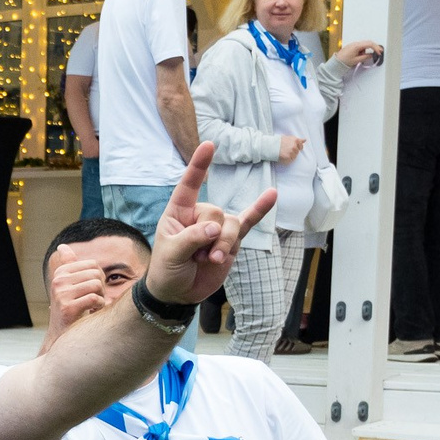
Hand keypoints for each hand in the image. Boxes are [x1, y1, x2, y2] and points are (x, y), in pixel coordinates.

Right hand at [44, 256, 118, 339]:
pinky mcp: (67, 308)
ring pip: (96, 285)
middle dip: (101, 288)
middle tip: (94, 300)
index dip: (98, 278)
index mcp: (61, 272)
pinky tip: (92, 312)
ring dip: (100, 298)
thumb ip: (68, 265)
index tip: (91, 291)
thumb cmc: (69, 308)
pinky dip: (98, 307)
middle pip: (96, 274)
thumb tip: (63, 246)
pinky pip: (94, 298)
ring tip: (93, 306)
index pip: (93, 264)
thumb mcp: (67, 285)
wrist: (61, 334)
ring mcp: (61, 294)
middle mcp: (58, 281)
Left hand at [145, 141, 276, 304]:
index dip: (199, 166)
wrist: (179, 294)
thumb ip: (192, 238)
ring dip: (224, 245)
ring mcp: (218, 227)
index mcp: (179, 211)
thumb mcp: (171, 254)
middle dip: (209, 237)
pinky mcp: (232, 241)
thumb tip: (217, 228)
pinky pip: (249, 224)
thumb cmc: (167, 270)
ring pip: (233, 225)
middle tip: (195, 257)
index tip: (209, 145)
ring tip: (209, 261)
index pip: (189, 185)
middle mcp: (200, 215)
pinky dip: (260, 210)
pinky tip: (273, 194)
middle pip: (216, 213)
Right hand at [277, 134, 305, 163]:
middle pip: (297, 152)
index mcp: (295, 140)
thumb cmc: (279, 141)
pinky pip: (290, 160)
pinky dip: (287, 159)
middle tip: (286, 150)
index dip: (298, 147)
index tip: (293, 148)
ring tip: (284, 153)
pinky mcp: (288, 158)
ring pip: (294, 156)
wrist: (271, 146)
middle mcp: (294, 146)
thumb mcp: (289, 138)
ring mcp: (292, 152)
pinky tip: (283, 156)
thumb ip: (298, 139)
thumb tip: (305, 140)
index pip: (301, 146)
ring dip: (290, 156)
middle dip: (292, 152)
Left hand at [335, 40, 382, 67]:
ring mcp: (354, 44)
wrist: (337, 61)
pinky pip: (361, 47)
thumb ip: (365, 57)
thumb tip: (371, 55)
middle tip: (379, 51)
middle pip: (368, 42)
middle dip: (374, 47)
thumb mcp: (356, 60)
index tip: (379, 52)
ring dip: (366, 50)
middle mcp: (356, 43)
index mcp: (357, 46)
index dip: (376, 48)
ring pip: (365, 45)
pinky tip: (359, 56)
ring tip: (361, 58)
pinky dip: (363, 51)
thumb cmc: (344, 61)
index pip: (369, 44)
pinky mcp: (353, 46)